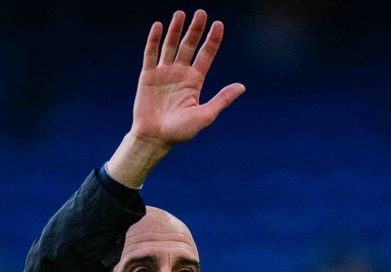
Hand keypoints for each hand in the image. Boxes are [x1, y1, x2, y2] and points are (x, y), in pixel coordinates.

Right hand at [107, 9, 244, 187]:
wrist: (155, 139)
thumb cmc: (181, 131)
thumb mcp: (205, 116)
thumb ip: (222, 99)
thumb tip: (242, 86)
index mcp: (195, 81)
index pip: (206, 55)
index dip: (212, 40)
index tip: (219, 24)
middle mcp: (180, 73)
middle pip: (189, 46)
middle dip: (195, 30)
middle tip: (201, 13)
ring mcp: (164, 73)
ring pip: (171, 46)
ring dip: (176, 30)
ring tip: (181, 14)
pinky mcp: (148, 76)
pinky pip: (151, 55)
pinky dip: (154, 41)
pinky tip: (158, 27)